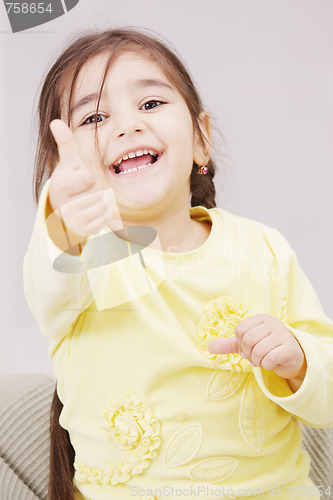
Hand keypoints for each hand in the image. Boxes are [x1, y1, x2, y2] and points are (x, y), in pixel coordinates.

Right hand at [48, 119, 113, 236]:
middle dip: (96, 190)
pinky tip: (93, 212)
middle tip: (85, 192)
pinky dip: (104, 214)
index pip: (87, 178)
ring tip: (89, 201)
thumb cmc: (71, 182)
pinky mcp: (84, 232)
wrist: (65, 211)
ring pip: (103, 206)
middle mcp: (64, 206)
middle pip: (98, 193)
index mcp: (59, 186)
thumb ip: (65, 143)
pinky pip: (106, 218)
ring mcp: (73, 221)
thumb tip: (56, 122)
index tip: (80, 179)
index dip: (88, 177)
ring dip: (101, 202)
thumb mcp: (68, 163)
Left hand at [208, 314, 305, 381]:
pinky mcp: (290, 347)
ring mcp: (283, 333)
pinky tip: (271, 363)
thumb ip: (229, 344)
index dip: (240, 344)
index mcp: (260, 319)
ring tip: (263, 360)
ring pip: (258, 350)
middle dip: (248, 353)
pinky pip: (270, 359)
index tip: (248, 349)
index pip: (240, 330)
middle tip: (255, 357)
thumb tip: (209, 347)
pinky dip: (267, 365)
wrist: (291, 358)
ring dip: (257, 361)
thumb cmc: (267, 348)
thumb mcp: (247, 345)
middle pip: (248, 339)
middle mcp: (272, 323)